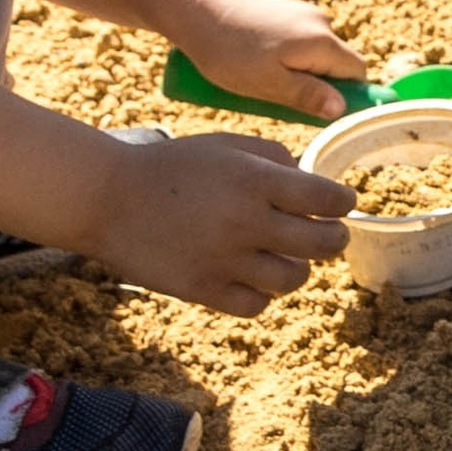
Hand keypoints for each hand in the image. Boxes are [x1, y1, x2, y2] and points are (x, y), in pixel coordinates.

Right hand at [87, 129, 352, 317]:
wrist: (108, 198)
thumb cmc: (173, 166)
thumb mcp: (227, 145)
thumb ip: (275, 159)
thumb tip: (311, 183)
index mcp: (255, 181)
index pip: (327, 199)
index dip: (343, 202)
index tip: (342, 203)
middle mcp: (246, 222)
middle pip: (322, 244)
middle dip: (335, 239)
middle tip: (331, 235)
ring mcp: (224, 261)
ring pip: (293, 280)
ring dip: (299, 268)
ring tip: (289, 256)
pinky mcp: (202, 290)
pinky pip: (255, 305)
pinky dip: (263, 294)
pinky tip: (255, 276)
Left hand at [172, 0, 369, 121]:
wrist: (195, 8)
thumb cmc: (228, 52)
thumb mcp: (268, 85)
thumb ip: (308, 96)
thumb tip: (342, 109)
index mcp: (321, 41)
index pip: (357, 72)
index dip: (346, 96)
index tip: (316, 111)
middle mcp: (320, 21)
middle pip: (336, 63)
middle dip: (317, 85)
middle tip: (279, 99)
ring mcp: (302, 12)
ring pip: (315, 53)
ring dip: (299, 72)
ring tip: (260, 80)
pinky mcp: (285, 9)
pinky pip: (299, 42)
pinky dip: (286, 57)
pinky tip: (255, 62)